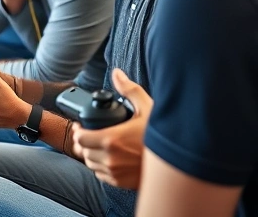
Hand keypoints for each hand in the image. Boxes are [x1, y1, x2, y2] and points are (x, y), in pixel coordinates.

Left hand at [71, 69, 152, 189]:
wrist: (179, 164)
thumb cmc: (162, 136)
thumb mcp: (148, 108)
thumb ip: (129, 90)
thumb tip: (117, 74)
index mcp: (111, 140)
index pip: (80, 138)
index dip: (79, 131)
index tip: (82, 126)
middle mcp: (110, 158)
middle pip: (84, 151)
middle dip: (85, 142)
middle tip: (90, 135)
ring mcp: (115, 173)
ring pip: (91, 164)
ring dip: (92, 155)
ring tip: (100, 146)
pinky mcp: (121, 183)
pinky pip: (102, 175)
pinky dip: (102, 167)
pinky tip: (111, 158)